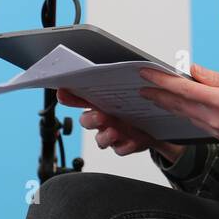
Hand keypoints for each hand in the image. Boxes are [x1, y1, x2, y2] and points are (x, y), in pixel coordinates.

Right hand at [55, 88, 185, 162]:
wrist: (156, 127)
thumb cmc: (136, 108)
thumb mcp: (126, 93)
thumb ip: (117, 84)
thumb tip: (121, 70)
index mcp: (100, 104)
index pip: (79, 99)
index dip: (68, 96)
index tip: (62, 92)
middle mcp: (102, 120)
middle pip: (87, 121)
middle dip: (91, 119)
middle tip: (100, 115)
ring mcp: (112, 134)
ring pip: (101, 139)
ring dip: (106, 136)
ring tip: (115, 132)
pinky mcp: (125, 146)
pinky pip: (121, 149)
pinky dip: (126, 145)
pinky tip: (133, 140)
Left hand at [138, 64, 218, 164]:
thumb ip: (216, 79)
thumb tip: (192, 70)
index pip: (182, 90)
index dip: (160, 80)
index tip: (145, 72)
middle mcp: (214, 121)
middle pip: (177, 105)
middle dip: (157, 94)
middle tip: (140, 84)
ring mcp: (217, 132)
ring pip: (184, 116)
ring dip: (167, 105)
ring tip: (153, 94)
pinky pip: (195, 123)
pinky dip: (183, 113)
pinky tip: (179, 106)